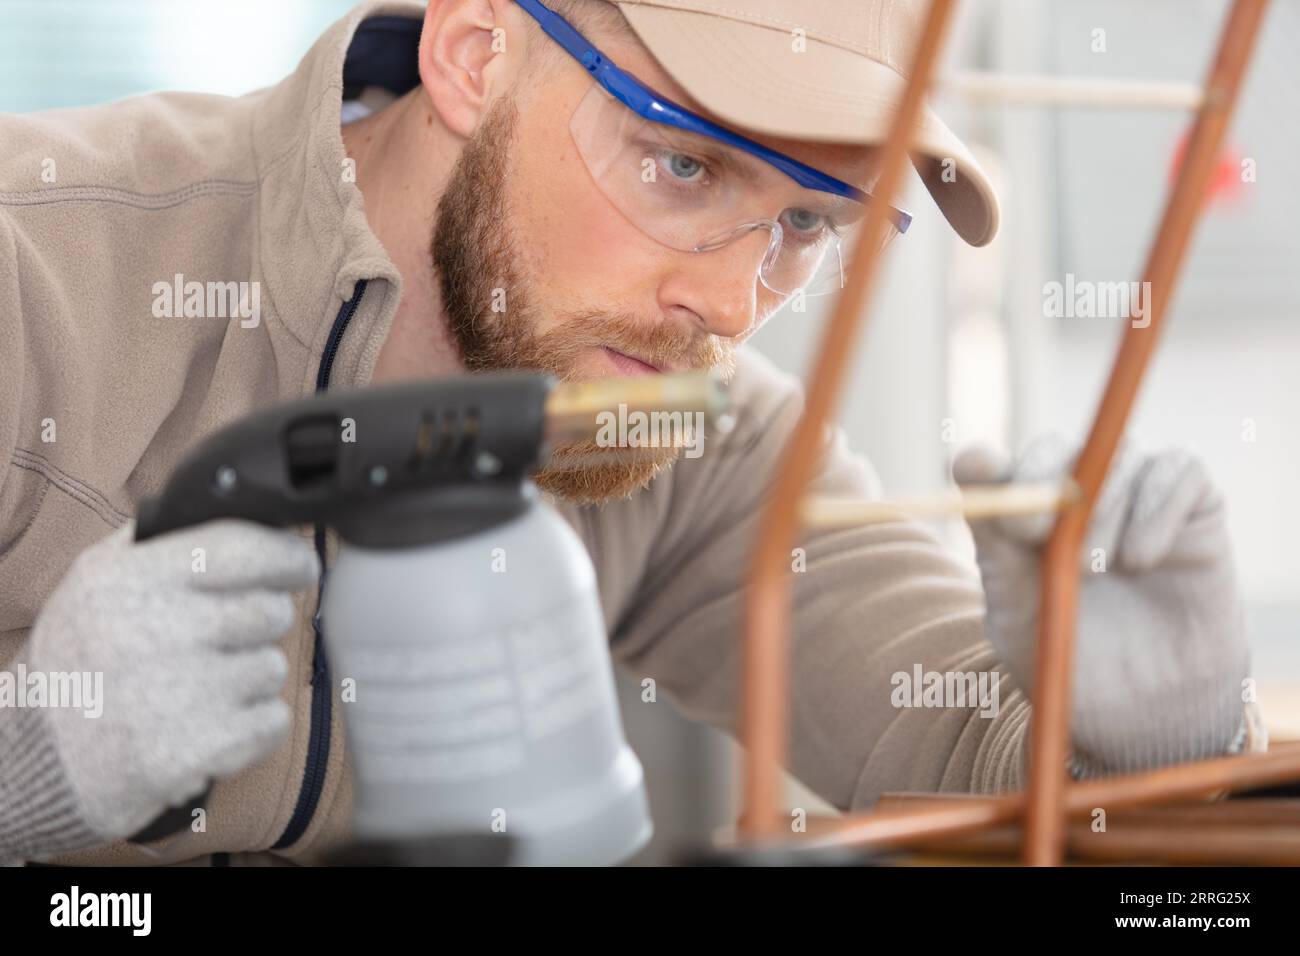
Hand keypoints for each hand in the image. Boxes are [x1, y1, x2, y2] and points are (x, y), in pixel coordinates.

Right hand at [26, 519, 317, 840]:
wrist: (38, 760)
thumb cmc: (79, 661)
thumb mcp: (94, 580)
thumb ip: (160, 540)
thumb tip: (243, 511)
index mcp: (129, 579)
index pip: (242, 546)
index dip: (287, 555)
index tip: (300, 565)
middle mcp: (155, 629)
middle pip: (270, 610)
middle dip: (263, 622)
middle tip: (229, 637)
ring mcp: (179, 693)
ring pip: (272, 667)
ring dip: (251, 678)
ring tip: (199, 688)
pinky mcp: (196, 748)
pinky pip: (273, 722)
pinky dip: (253, 727)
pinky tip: (209, 725)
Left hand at [953, 436, 1249, 774]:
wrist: (1145, 716)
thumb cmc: (1072, 664)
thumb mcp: (1018, 615)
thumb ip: (996, 549)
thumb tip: (973, 467)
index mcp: (1018, 521)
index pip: (990, 466)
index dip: (985, 468)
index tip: (987, 491)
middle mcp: (1074, 499)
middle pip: (1053, 449)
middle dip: (1043, 481)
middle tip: (1040, 534)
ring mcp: (1135, 496)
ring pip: (1117, 457)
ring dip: (1103, 509)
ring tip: (1101, 569)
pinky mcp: (1194, 505)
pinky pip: (1178, 468)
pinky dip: (1157, 507)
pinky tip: (1140, 559)